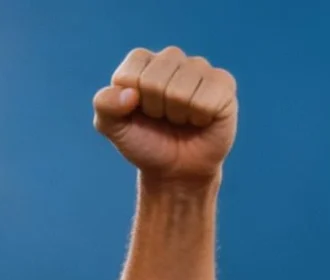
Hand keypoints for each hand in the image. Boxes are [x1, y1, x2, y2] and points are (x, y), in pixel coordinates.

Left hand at [93, 46, 237, 186]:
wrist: (175, 170)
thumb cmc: (146, 142)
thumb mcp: (113, 127)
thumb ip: (105, 105)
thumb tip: (130, 94)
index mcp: (142, 61)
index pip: (131, 72)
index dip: (132, 102)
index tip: (140, 113)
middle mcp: (172, 58)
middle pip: (155, 81)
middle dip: (155, 109)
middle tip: (162, 119)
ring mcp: (200, 68)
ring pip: (181, 90)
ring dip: (178, 115)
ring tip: (181, 119)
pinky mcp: (224, 83)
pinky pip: (207, 98)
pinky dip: (200, 117)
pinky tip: (201, 119)